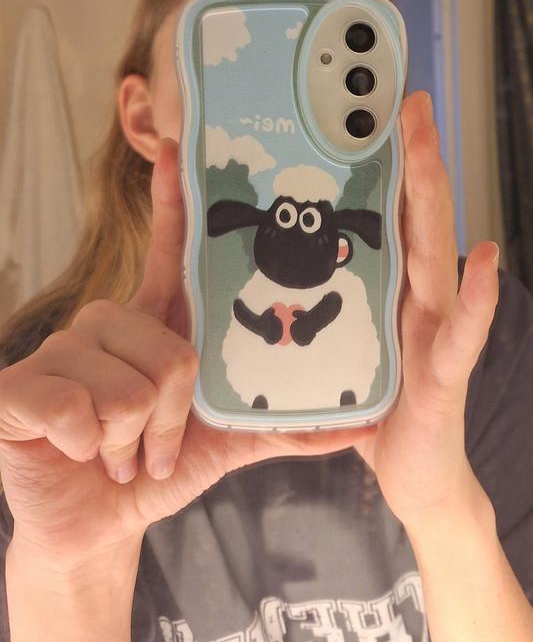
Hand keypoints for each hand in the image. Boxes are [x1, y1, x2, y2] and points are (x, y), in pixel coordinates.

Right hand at [0, 139, 371, 571]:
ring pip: (132, 387)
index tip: (176, 145)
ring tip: (121, 449)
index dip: (173, 198)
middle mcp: (109, 322)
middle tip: (158, 442)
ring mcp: (64, 350)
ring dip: (136, 439)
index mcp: (156, 322)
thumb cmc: (156, 463)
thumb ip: (284, 424)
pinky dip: (92, 447)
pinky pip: (79, 408)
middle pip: (172, 350)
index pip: (169, 249)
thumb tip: (359, 420)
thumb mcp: (225, 440)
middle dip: (174, 417)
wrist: (94, 526)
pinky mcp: (21, 385)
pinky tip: (79, 451)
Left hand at [353, 91, 499, 528]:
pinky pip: (463, 331)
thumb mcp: (343, 339)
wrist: (417, 475)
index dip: (387, 159)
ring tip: (430, 153)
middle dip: (413, 157)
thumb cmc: (377, 404)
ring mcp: (438, 329)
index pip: (391, 211)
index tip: (377, 106)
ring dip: (436, 201)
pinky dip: (479, 296)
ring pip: (437, 254)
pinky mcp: (444, 374)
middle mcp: (422, 295)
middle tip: (407, 101)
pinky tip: (490, 258)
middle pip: (417, 215)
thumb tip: (274, 252)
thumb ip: (323, 296)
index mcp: (394, 284)